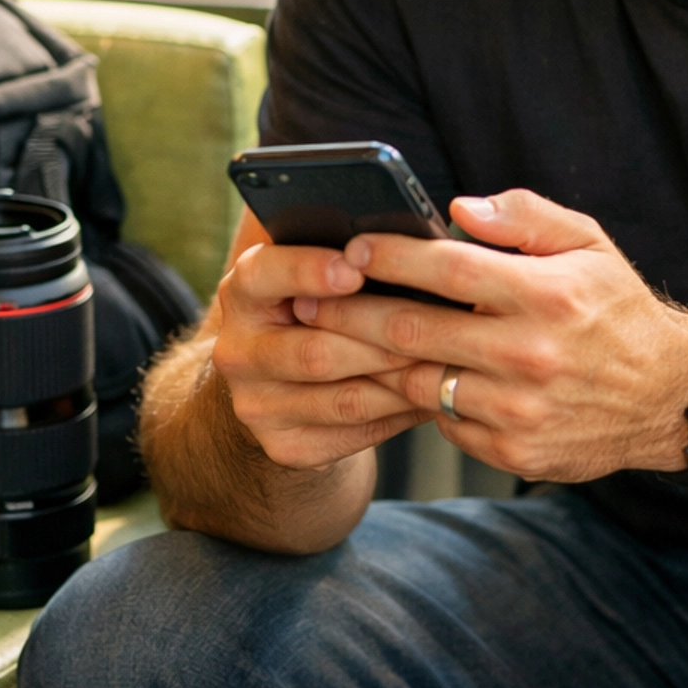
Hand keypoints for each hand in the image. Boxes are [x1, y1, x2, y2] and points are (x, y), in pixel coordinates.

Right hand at [212, 239, 422, 469]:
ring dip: (402, 382)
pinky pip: (355, 433)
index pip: (266, 274)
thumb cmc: (318, 310)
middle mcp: (237, 349)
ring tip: (449, 364)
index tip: (354, 267)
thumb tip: (408, 241)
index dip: (310, 270)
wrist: (277, 386)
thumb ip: (344, 255)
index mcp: (245, 291)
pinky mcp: (283, 446)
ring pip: (344, 399)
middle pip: (316, 351)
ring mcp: (256, 404)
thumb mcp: (312, 273)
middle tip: (437, 328)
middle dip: (382, 340)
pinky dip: (399, 413)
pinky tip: (432, 395)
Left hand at [291, 190, 687, 483]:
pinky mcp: (513, 451)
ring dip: (369, 363)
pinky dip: (418, 399)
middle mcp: (529, 355)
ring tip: (328, 343)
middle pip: (411, 332)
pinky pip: (442, 422)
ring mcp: (518, 410)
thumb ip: (523, 218)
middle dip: (347, 314)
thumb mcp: (588, 244)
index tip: (350, 247)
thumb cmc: (616, 309)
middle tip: (305, 301)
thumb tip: (458, 208)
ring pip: (416, 383)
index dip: (390, 257)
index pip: (446, 269)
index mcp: (545, 295)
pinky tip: (395, 380)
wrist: (670, 398)